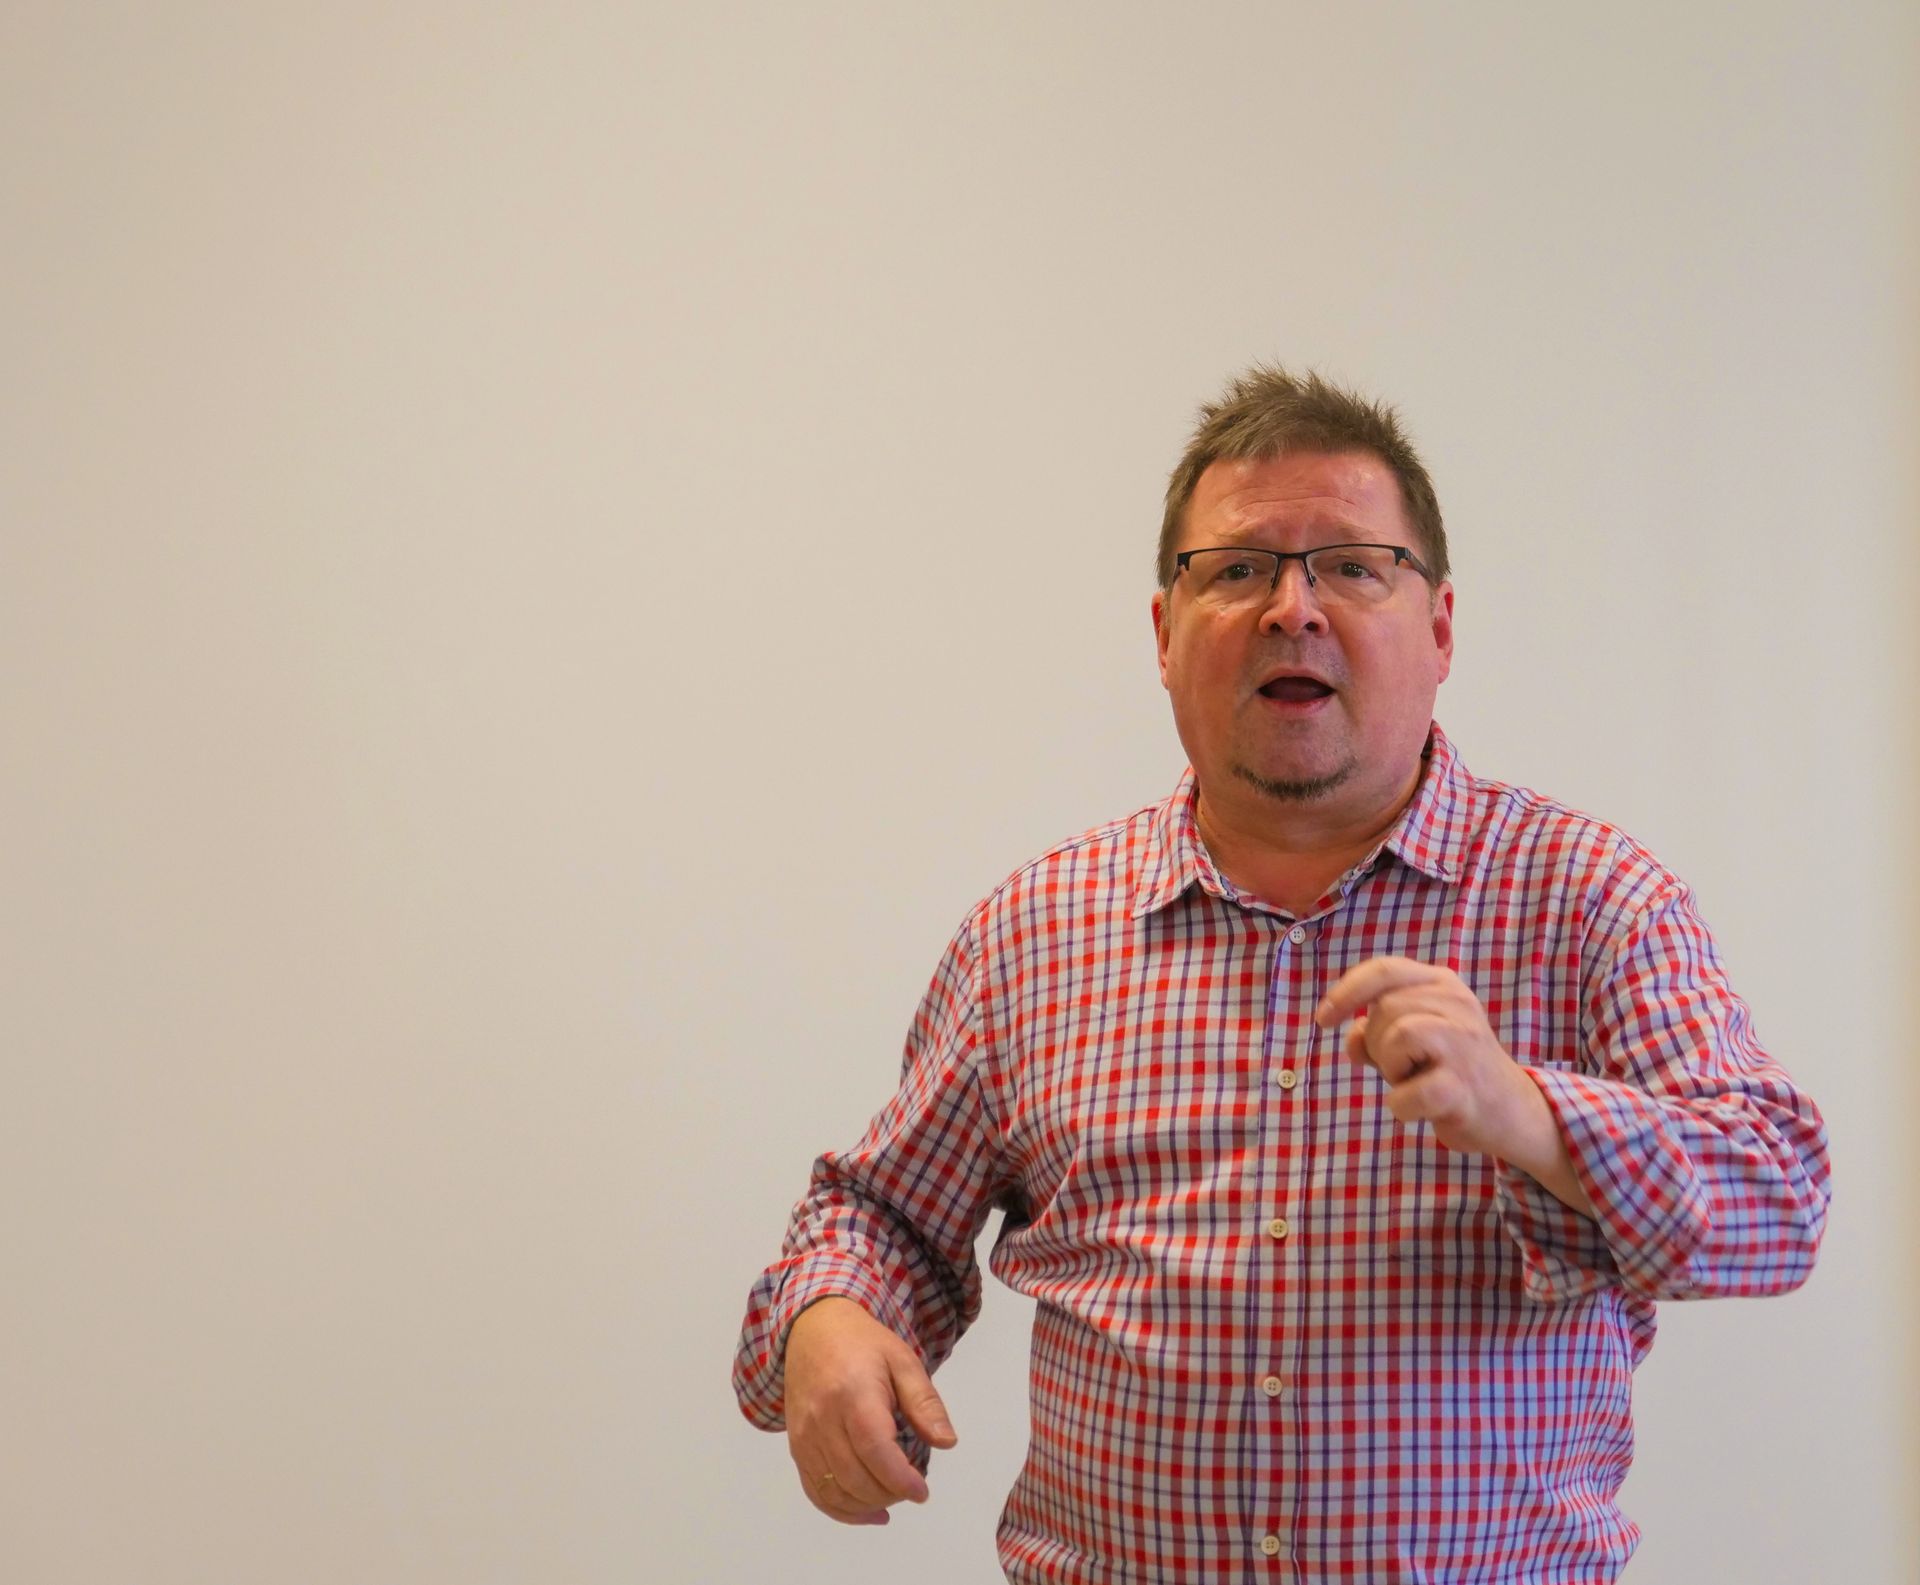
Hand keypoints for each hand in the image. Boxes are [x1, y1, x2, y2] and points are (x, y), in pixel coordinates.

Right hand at [782, 1297, 957, 1526]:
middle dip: (889, 1494)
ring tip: (893, 1497)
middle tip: (911, 1487)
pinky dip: (841, 1510)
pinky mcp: (796, 1447)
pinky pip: (815, 1491)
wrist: (814, 1331)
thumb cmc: (863, 1344)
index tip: (922, 1491)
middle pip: (855, 1477)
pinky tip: (868, 1513)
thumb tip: (946, 1442)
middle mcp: (823, 1419)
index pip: (875, 1449)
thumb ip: (925, 1403)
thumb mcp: (903, 1361)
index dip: (900, 1479)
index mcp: (854, 1394)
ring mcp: (805, 1436)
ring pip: (834, 1490)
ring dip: (868, 1506)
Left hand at [1315, 956, 1538, 1159]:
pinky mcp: (1462, 1087)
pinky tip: (1420, 1108)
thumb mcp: (1413, 1040)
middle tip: (1404, 1067)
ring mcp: (1464, 1044)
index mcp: (1443, 984)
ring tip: (1415, 1081)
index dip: (1346, 992)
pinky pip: (1406, 1093)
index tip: (1324, 1019)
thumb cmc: (1453, 1069)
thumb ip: (1377, 1031)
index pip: (1384, 970)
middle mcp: (1457, 1005)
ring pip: (1395, 1039)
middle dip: (1378, 1044)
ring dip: (1391, 1069)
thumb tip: (1351, 1038)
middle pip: (1384, 1010)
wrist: (1511, 1111)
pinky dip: (1401, 1106)